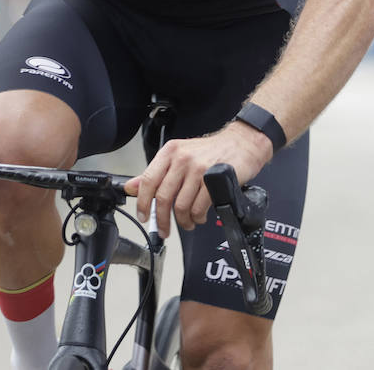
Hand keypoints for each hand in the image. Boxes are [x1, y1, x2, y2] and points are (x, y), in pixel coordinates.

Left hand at [124, 122, 270, 235]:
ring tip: (188, 223)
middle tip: (164, 230)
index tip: (143, 216)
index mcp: (170, 152)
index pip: (148, 180)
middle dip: (162, 219)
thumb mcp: (180, 156)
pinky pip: (199, 208)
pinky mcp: (214, 180)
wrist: (242, 143)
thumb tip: (132, 187)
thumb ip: (156, 172)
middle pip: (163, 197)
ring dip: (183, 221)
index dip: (142, 202)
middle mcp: (182, 158)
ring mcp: (199, 169)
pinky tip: (200, 216)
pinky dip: (198, 218)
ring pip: (182, 206)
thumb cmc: (211, 152)